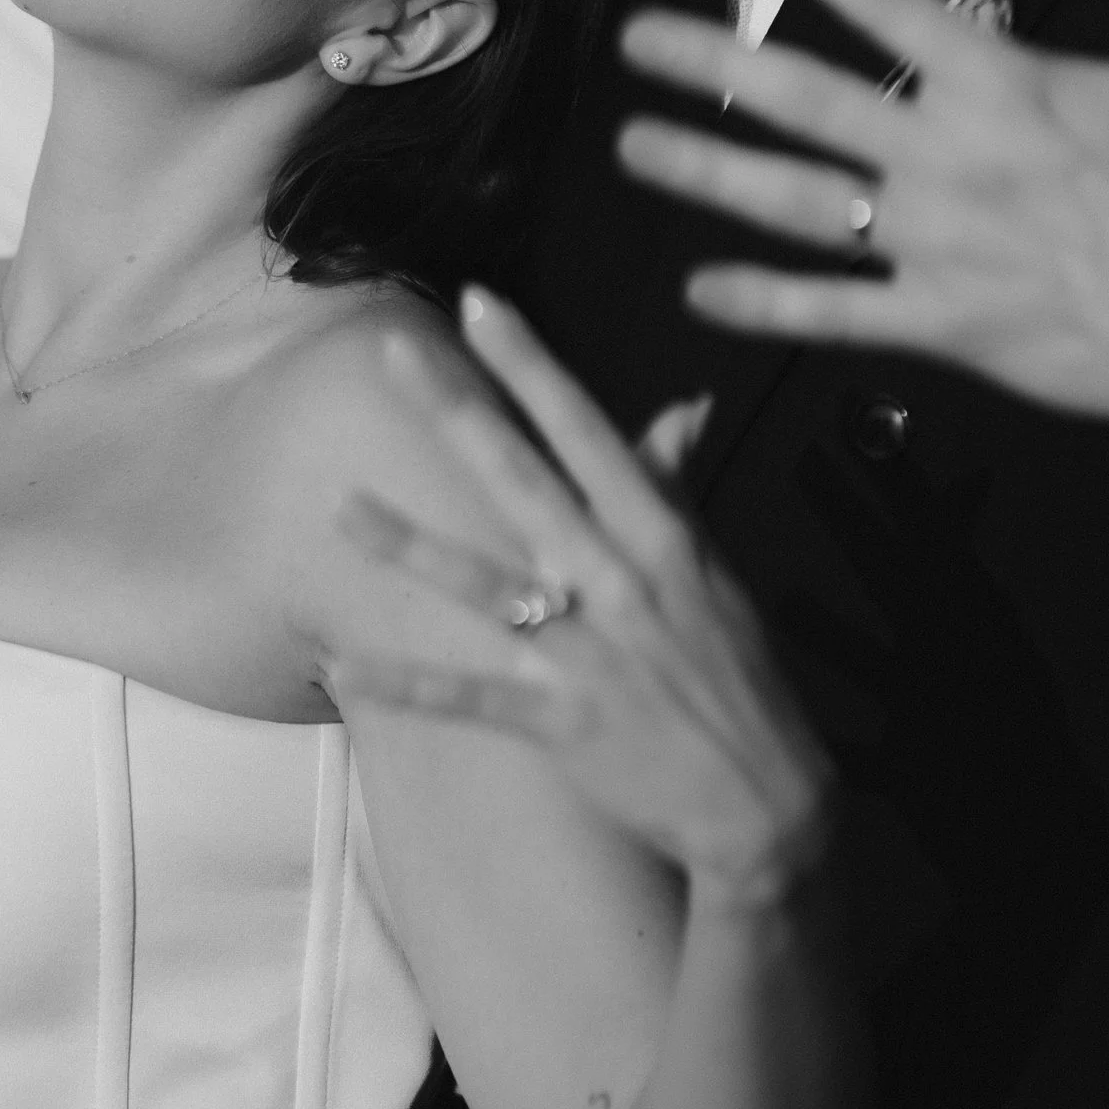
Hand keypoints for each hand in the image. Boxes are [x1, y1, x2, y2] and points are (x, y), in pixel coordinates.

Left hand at [331, 289, 832, 910]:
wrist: (768, 803)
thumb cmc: (742, 679)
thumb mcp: (717, 575)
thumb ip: (677, 491)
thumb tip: (681, 408)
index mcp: (662, 536)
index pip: (587, 430)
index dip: (532, 365)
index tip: (482, 304)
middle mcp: (621, 581)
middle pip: (524, 481)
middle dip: (458, 411)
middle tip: (394, 348)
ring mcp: (587, 653)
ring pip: (483, 585)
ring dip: (407, 545)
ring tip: (340, 505)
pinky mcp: (560, 722)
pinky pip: (467, 697)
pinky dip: (404, 683)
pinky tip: (340, 663)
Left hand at [615, 0, 1108, 442]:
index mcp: (1005, 84)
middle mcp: (950, 159)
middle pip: (806, 99)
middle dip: (714, 64)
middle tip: (637, 38)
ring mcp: (938, 248)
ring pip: (799, 205)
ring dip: (709, 174)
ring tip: (635, 146)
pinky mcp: (946, 327)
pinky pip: (836, 315)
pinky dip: (765, 304)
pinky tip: (699, 292)